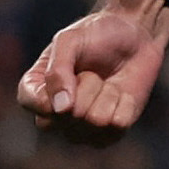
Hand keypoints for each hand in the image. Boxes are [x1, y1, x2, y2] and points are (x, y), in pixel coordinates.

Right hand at [16, 0, 168, 145]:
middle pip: (68, 117)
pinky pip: (118, 124)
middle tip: (92, 72)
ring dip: (108, 93)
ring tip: (107, 81)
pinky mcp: (109, 133)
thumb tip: (60, 109)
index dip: (55, 88)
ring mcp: (81, 129)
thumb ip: (58, 70)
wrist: (136, 37)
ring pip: (96, 121)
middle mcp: (53, 116)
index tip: (74, 71)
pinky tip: (122, 93)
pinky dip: (126, 102)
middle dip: (88, 86)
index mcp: (35, 91)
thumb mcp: (71, 39)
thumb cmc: (98, 35)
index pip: (32, 102)